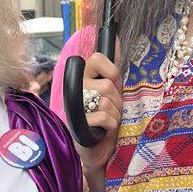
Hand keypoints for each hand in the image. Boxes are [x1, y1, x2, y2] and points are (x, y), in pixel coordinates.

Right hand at [77, 50, 122, 187]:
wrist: (99, 152)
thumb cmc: (106, 120)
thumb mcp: (112, 92)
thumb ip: (112, 69)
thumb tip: (118, 39)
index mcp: (83, 78)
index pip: (97, 59)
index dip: (111, 72)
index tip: (113, 85)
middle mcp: (76, 90)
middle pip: (107, 84)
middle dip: (117, 100)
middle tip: (113, 110)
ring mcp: (74, 108)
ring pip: (106, 101)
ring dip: (115, 114)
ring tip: (109, 122)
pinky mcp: (77, 125)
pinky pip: (103, 117)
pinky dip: (111, 125)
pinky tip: (105, 131)